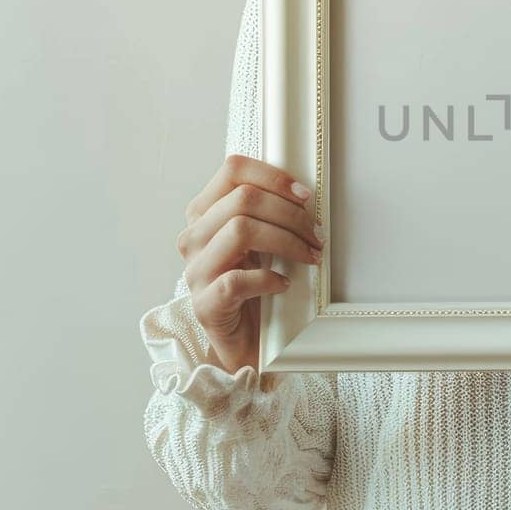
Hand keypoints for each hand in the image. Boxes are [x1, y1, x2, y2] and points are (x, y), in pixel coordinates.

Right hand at [176, 154, 325, 373]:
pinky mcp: (206, 304)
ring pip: (241, 230)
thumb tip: (304, 195)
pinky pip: (238, 280)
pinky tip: (283, 283)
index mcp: (204, 213)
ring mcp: (196, 271)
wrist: (243, 339)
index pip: (232, 170)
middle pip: (244, 200)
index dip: (273, 177)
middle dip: (290, 214)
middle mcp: (194, 237)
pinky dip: (269, 278)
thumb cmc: (254, 285)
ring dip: (287, 241)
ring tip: (309, 256)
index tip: (305, 196)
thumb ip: (267, 213)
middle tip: (316, 235)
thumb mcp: (258, 242)